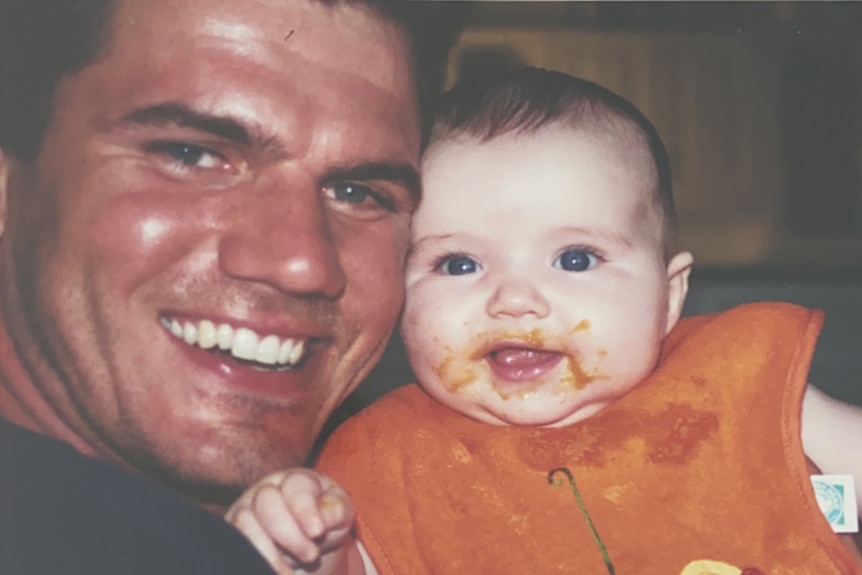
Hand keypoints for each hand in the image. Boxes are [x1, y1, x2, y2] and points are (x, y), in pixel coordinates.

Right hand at [226, 468, 355, 574]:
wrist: (308, 543)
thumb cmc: (326, 521)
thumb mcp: (339, 513)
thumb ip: (335, 511)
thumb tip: (320, 522)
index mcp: (295, 480)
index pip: (295, 486)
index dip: (305, 509)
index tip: (318, 532)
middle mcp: (266, 490)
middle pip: (267, 502)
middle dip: (289, 533)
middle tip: (311, 556)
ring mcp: (245, 510)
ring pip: (244, 522)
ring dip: (268, 551)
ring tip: (289, 573)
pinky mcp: (233, 533)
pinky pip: (233, 544)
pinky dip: (253, 559)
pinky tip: (273, 572)